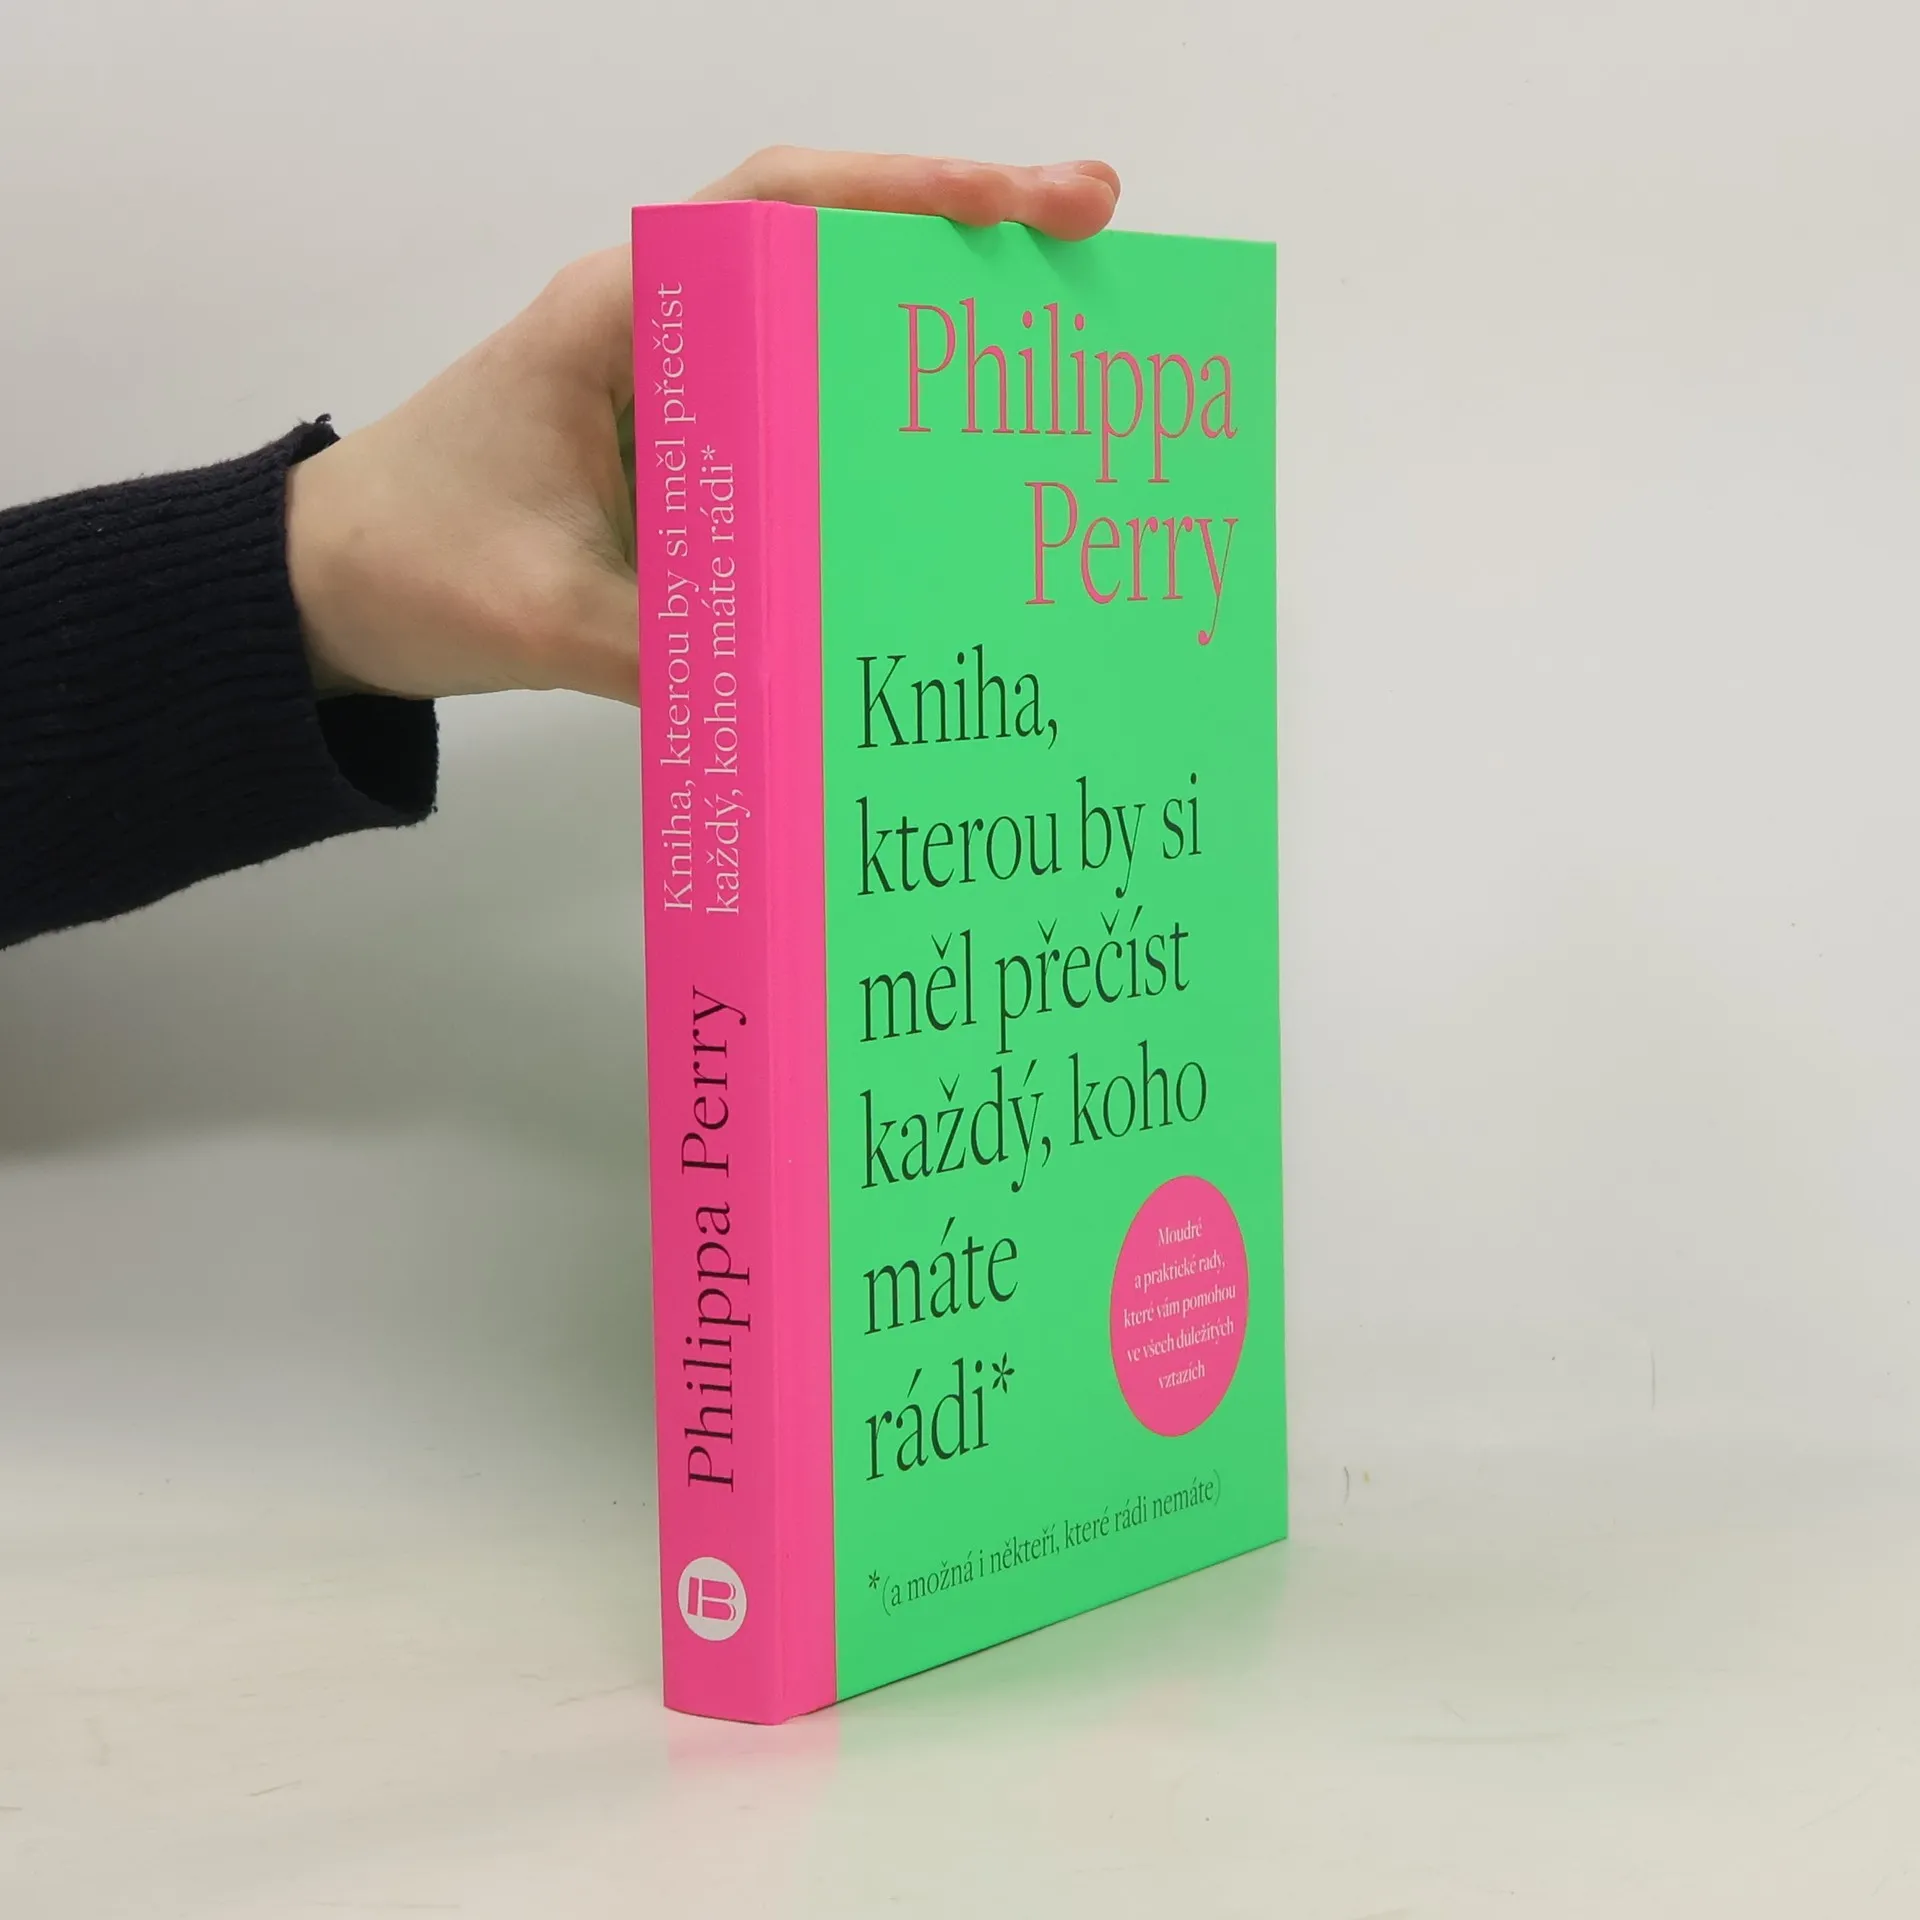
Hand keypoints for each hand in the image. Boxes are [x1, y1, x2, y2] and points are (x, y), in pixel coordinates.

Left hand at [287, 150, 1121, 704]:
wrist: (330, 593)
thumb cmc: (412, 567)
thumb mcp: (549, 618)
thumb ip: (684, 651)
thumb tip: (828, 693)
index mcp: (616, 317)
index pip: (782, 210)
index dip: (916, 194)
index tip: (1033, 206)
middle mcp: (656, 330)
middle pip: (829, 247)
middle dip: (962, 238)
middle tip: (1092, 245)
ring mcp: (673, 387)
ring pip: (821, 334)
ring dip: (927, 341)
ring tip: (1048, 366)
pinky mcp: (682, 453)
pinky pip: (796, 425)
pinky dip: (873, 435)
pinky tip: (943, 477)